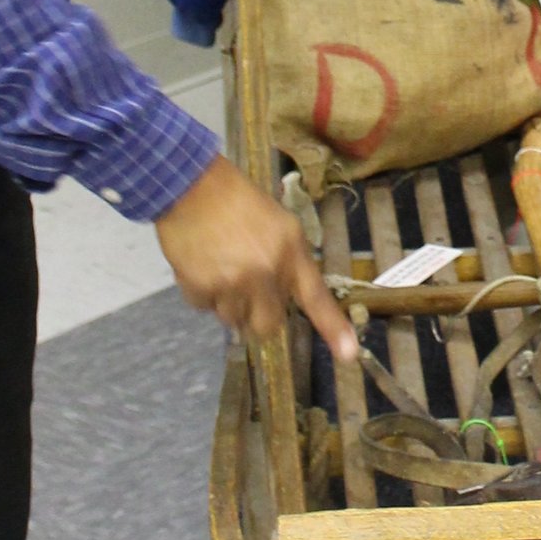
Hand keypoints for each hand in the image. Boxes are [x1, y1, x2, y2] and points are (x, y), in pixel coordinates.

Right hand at [156, 156, 355, 361]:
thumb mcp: (279, 224)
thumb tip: (283, 298)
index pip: (316, 297)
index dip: (333, 328)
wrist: (191, 185)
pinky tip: (202, 264)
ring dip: (227, 302)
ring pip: (233, 319)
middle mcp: (265, 271)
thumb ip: (287, 262)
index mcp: (290, 252)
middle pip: (268, 325)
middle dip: (258, 316)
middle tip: (248, 293)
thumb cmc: (238, 201)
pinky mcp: (201, 287)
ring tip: (221, 266)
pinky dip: (202, 292)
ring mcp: (232, 282)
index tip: (349, 354)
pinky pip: (204, 307)